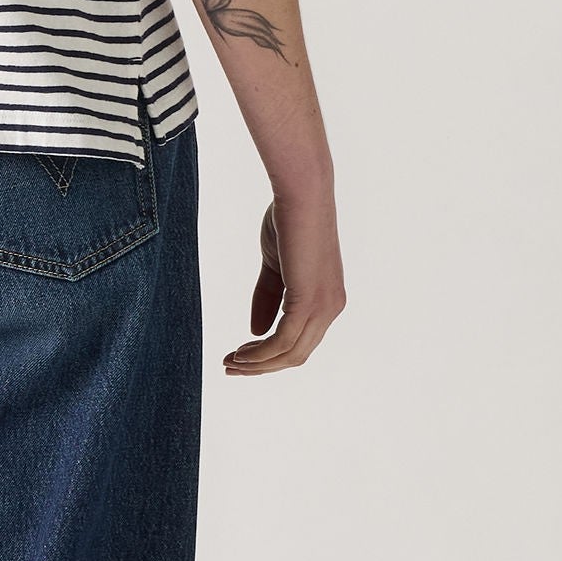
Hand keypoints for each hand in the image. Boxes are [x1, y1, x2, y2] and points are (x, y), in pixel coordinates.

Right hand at [222, 190, 344, 375]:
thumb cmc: (289, 220)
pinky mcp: (309, 302)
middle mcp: (331, 309)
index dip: (270, 355)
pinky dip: (260, 353)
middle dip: (262, 366)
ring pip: (289, 354)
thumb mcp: (275, 266)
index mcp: (326, 300)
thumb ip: (268, 297)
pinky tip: (240, 353)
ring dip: (257, 363)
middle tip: (231, 367)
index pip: (300, 341)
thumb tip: (256, 331)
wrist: (299, 193)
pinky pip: (283, 341)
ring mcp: (323, 307)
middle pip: (296, 355)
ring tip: (230, 362)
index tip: (241, 357)